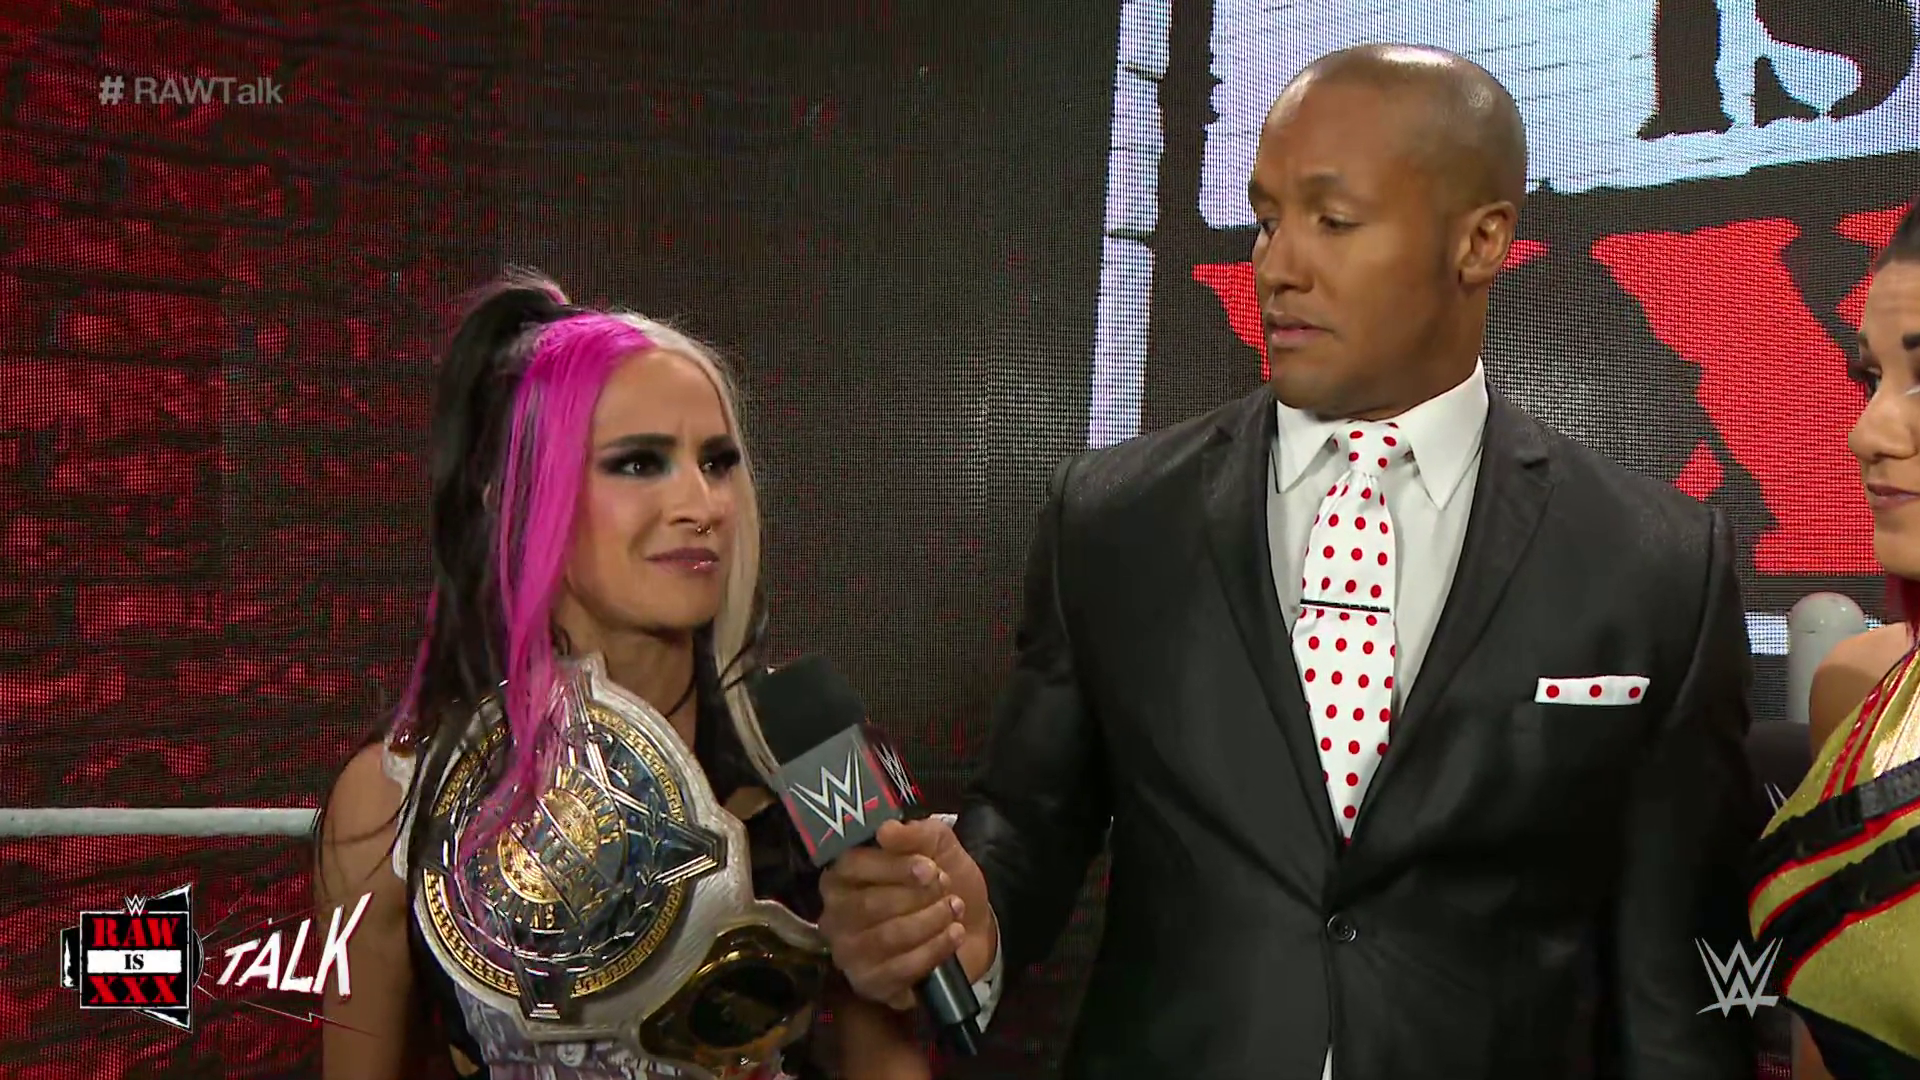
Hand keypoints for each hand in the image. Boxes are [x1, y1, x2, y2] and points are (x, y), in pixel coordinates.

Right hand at [818, 818, 995, 1010]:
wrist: (971, 927)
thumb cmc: (942, 882)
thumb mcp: (937, 845)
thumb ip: (915, 833)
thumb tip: (885, 830)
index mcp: (842, 875)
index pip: (852, 866)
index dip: (892, 867)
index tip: (929, 868)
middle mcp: (835, 915)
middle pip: (868, 905)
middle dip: (916, 897)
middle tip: (947, 889)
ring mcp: (848, 953)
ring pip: (886, 938)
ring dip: (929, 921)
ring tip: (954, 909)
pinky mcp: (868, 984)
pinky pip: (899, 970)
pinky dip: (933, 950)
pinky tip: (953, 935)